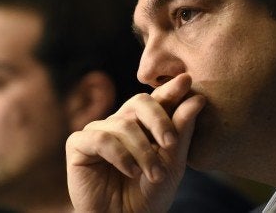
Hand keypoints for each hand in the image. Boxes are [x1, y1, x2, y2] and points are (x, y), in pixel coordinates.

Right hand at [66, 73, 205, 211]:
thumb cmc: (149, 196)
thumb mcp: (172, 164)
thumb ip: (181, 132)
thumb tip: (197, 98)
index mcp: (142, 125)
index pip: (156, 100)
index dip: (170, 89)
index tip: (186, 80)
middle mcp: (119, 124)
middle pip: (139, 102)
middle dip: (159, 119)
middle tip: (170, 143)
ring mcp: (97, 132)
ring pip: (123, 125)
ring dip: (143, 151)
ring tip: (154, 175)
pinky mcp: (78, 145)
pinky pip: (100, 138)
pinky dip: (119, 155)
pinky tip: (130, 171)